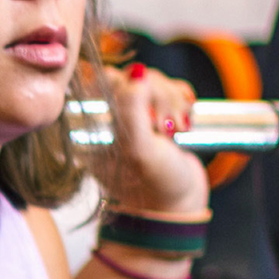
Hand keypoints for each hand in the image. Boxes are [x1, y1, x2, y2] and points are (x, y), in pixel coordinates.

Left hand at [96, 59, 208, 223]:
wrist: (178, 207)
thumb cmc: (154, 185)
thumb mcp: (138, 150)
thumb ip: (131, 110)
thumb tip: (137, 72)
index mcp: (90, 128)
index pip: (103, 81)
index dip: (130, 87)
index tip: (147, 116)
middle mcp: (109, 119)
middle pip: (131, 77)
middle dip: (158, 95)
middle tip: (166, 127)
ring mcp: (133, 116)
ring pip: (153, 81)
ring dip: (173, 100)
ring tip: (179, 131)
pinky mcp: (156, 114)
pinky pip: (170, 88)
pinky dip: (182, 99)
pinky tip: (187, 121)